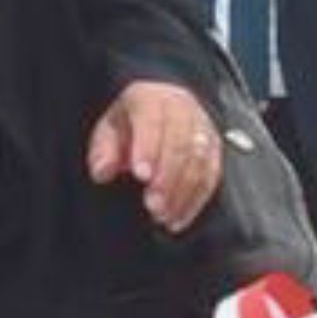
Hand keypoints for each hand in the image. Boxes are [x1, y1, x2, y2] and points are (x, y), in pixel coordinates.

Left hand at [89, 80, 224, 234]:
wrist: (161, 110)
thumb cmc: (133, 123)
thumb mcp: (109, 130)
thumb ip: (103, 151)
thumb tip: (103, 171)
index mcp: (151, 99)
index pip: (152, 121)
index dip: (148, 148)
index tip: (141, 175)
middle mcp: (181, 109)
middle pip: (181, 143)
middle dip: (167, 178)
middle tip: (153, 205)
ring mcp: (202, 128)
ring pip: (199, 161)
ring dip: (182, 193)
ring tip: (163, 216)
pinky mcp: (214, 149)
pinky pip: (211, 176)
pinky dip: (196, 201)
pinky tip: (179, 218)